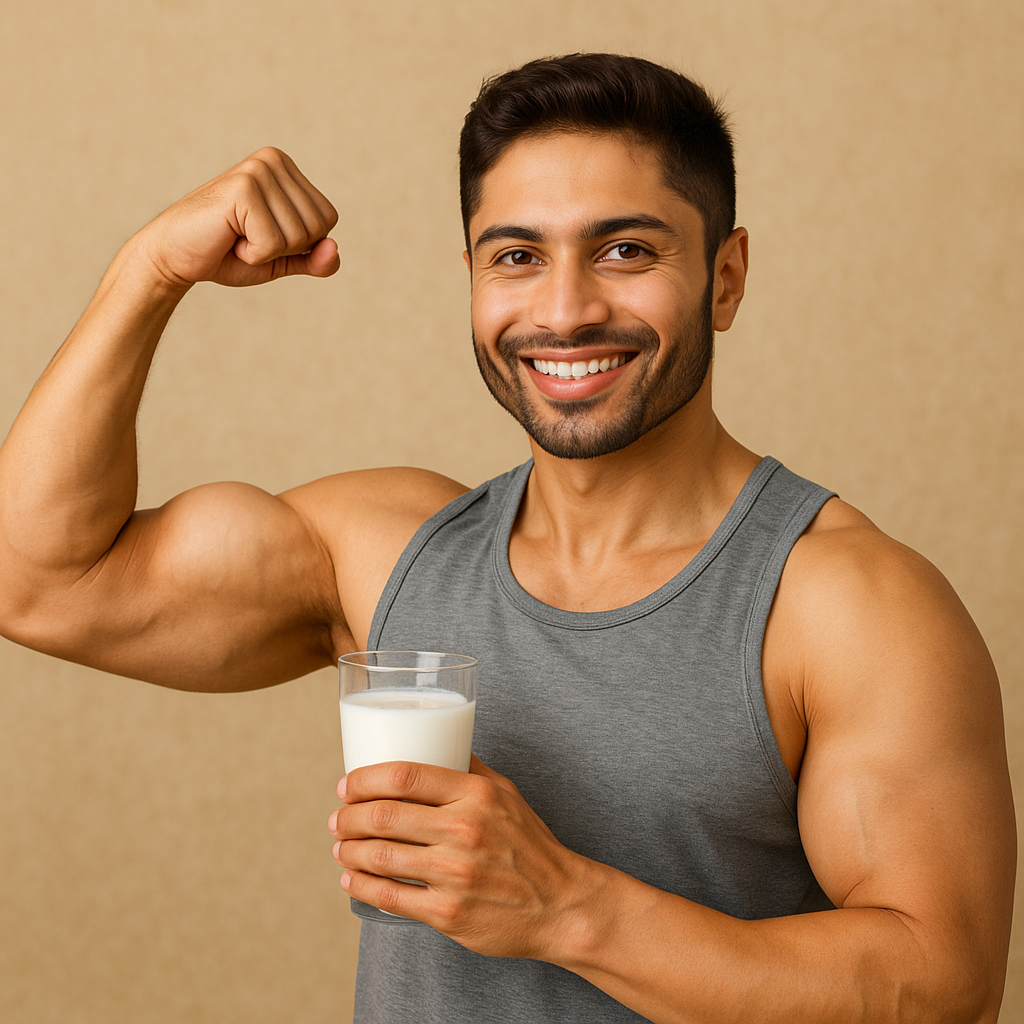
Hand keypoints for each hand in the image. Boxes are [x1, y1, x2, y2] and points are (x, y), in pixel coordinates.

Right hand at [133, 147, 339, 289]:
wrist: (176, 256)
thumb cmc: (228, 254)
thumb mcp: (281, 260)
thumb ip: (314, 259)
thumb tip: (334, 250)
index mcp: (287, 170)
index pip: (327, 220)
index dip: (299, 244)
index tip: (263, 235)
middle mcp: (274, 161)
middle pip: (317, 228)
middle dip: (284, 248)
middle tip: (247, 237)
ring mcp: (258, 170)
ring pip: (297, 237)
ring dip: (266, 252)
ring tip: (236, 236)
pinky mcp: (243, 187)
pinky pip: (273, 243)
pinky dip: (252, 254)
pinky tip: (228, 237)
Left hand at [328, 756, 591, 958]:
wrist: (561, 903)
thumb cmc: (529, 844)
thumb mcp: (506, 793)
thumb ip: (468, 768)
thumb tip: (434, 741)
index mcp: (476, 794)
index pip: (405, 775)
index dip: (365, 779)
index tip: (346, 784)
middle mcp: (465, 830)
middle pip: (384, 815)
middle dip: (348, 816)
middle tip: (338, 818)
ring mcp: (455, 874)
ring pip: (379, 856)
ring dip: (348, 851)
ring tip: (340, 848)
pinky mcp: (449, 912)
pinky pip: (390, 897)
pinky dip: (361, 887)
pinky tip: (351, 880)